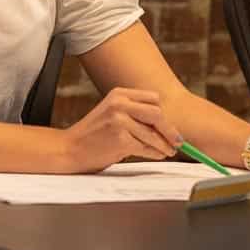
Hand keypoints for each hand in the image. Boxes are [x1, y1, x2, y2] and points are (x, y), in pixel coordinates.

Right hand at [61, 88, 180, 172]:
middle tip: (178, 141)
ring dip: (164, 145)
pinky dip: (155, 153)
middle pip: (157, 113)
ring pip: (153, 133)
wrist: (71, 149)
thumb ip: (133, 113)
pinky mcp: (120, 139)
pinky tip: (158, 155)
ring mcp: (119, 121)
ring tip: (169, 151)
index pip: (153, 98)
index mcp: (119, 94)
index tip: (170, 126)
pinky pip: (146, 147)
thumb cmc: (94, 135)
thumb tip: (164, 125)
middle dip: (170, 129)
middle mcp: (119, 104)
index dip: (164, 114)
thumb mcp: (112, 113)